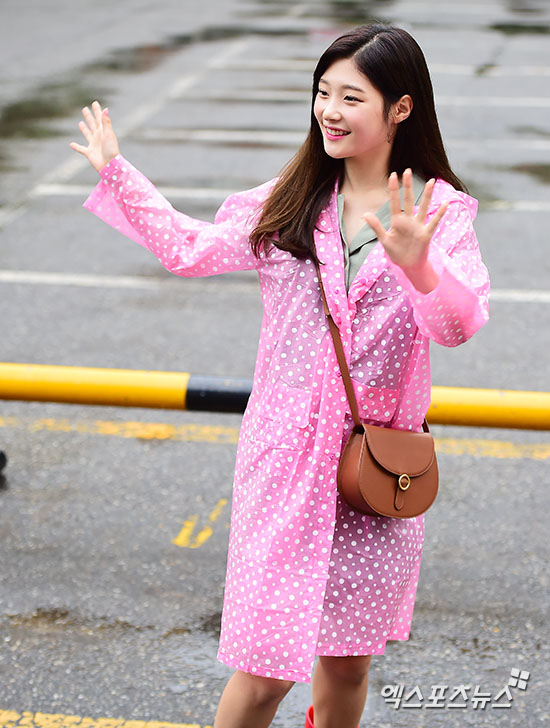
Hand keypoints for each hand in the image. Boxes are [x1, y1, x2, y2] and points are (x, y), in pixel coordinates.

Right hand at [69, 100, 119, 171]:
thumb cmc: (111, 150)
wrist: (110, 166)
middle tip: (85, 109)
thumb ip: (106, 122)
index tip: (95, 103)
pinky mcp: (89, 153)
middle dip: (89, 117)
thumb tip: (106, 109)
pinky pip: (81, 149)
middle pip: (93, 124)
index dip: (97, 111)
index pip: (100, 118)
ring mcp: (94, 145)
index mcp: (104, 132)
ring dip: (84, 129)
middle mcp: (98, 137)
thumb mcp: (108, 134)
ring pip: (87, 134)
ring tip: (80, 123)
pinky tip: (71, 144)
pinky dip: (76, 147)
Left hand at [363, 168, 447, 290]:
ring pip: (424, 207)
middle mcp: (408, 220)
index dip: (393, 189)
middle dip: (408, 186)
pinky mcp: (426, 234)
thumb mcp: (384, 239)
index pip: (395, 202)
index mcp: (397, 221)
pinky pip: (433, 222)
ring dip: (427, 195)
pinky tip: (445, 204)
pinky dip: (439, 214)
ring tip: (431, 181)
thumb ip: (376, 227)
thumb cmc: (396, 252)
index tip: (392, 175)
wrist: (408, 265)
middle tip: (407, 170)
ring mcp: (418, 226)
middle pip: (408, 200)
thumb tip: (364, 214)